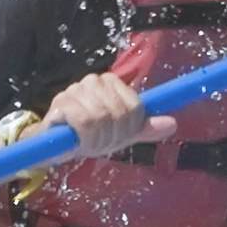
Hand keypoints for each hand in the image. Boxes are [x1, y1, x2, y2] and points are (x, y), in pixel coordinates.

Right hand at [37, 70, 151, 158]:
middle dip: (112, 136)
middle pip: (120, 112)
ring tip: (88, 142)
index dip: (129, 128)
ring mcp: (76, 89)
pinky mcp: (61, 102)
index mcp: (111, 83)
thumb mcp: (121, 134)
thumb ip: (144, 128)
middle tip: (100, 143)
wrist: (54, 145)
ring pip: (102, 117)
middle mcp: (94, 81)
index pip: (135, 107)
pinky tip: (78, 140)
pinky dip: (85, 137)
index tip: (117, 137)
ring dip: (97, 139)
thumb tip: (173, 124)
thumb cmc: (89, 136)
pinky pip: (84, 120)